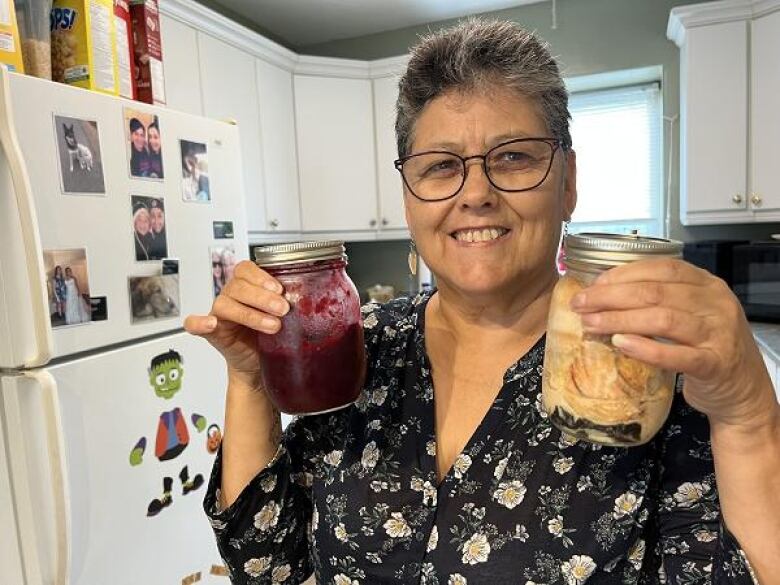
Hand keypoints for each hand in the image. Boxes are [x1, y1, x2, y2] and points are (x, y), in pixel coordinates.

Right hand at [184, 261, 289, 389]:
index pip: (246, 270)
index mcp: (247, 287)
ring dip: (250, 314)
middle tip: (283, 310)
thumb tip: (309, 298)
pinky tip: (210, 324)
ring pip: (225, 303)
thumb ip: (288, 304)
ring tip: (273, 326)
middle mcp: (231, 296)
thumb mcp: (284, 317)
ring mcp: (219, 314)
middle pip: (238, 286)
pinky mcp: (212, 333)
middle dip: (263, 297)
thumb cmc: (271, 338)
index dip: (261, 277)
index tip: (280, 289)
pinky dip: (200, 323)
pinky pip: (195, 324)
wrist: (260, 365)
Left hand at [569, 258, 776, 427]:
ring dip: (619, 320)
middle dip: (610, 297)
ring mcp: (718, 334)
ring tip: (591, 324)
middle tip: (580, 305)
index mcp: (706, 284)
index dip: (622, 274)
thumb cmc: (706, 347)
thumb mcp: (689, 314)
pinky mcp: (715, 364)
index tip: (592, 285)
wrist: (742, 391)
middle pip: (655, 292)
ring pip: (662, 319)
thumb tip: (602, 292)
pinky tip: (621, 344)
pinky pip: (676, 355)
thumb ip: (658, 300)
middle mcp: (715, 304)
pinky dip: (645, 348)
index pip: (660, 268)